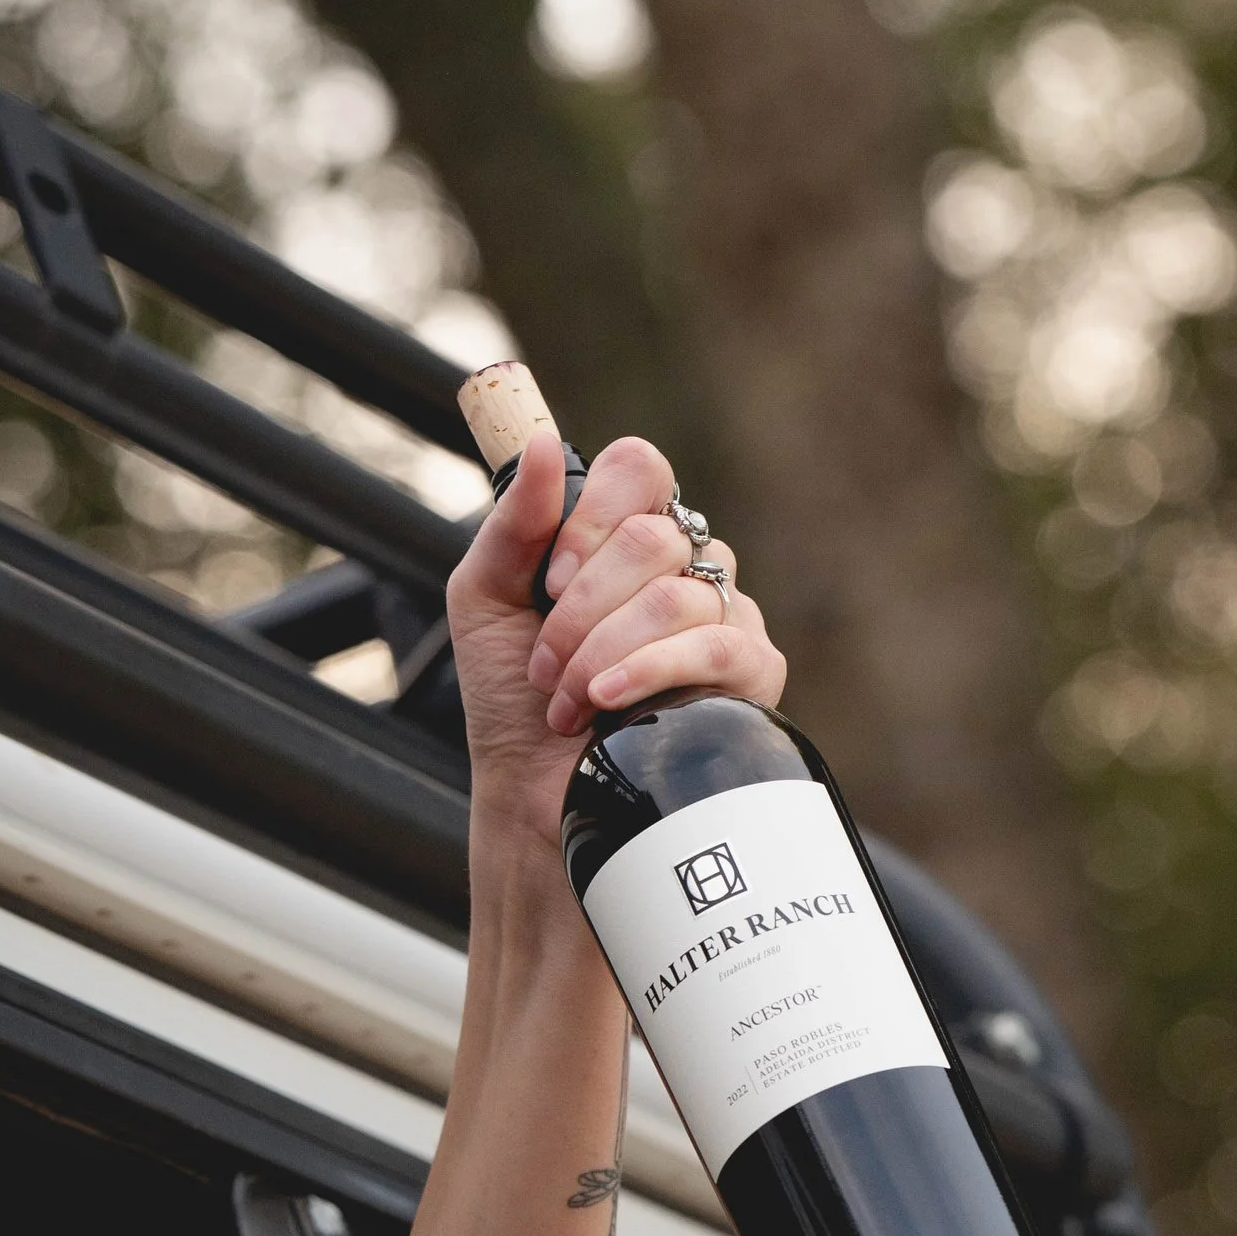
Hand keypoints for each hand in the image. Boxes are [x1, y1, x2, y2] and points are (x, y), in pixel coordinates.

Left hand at [445, 430, 785, 837]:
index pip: (639, 468)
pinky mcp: (751, 672)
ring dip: (603, 652)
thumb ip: (514, 522)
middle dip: (582, 609)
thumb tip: (544, 443)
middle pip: (652, 537)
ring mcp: (726, 613)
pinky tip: (611, 701)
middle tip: (546, 664)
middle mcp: (684, 564)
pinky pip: (717, 644)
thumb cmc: (512, 697)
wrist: (535, 792)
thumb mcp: (485, 598)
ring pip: (676, 596)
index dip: (593, 517)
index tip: (549, 581)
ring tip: (569, 701)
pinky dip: (651, 669)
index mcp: (626, 535)